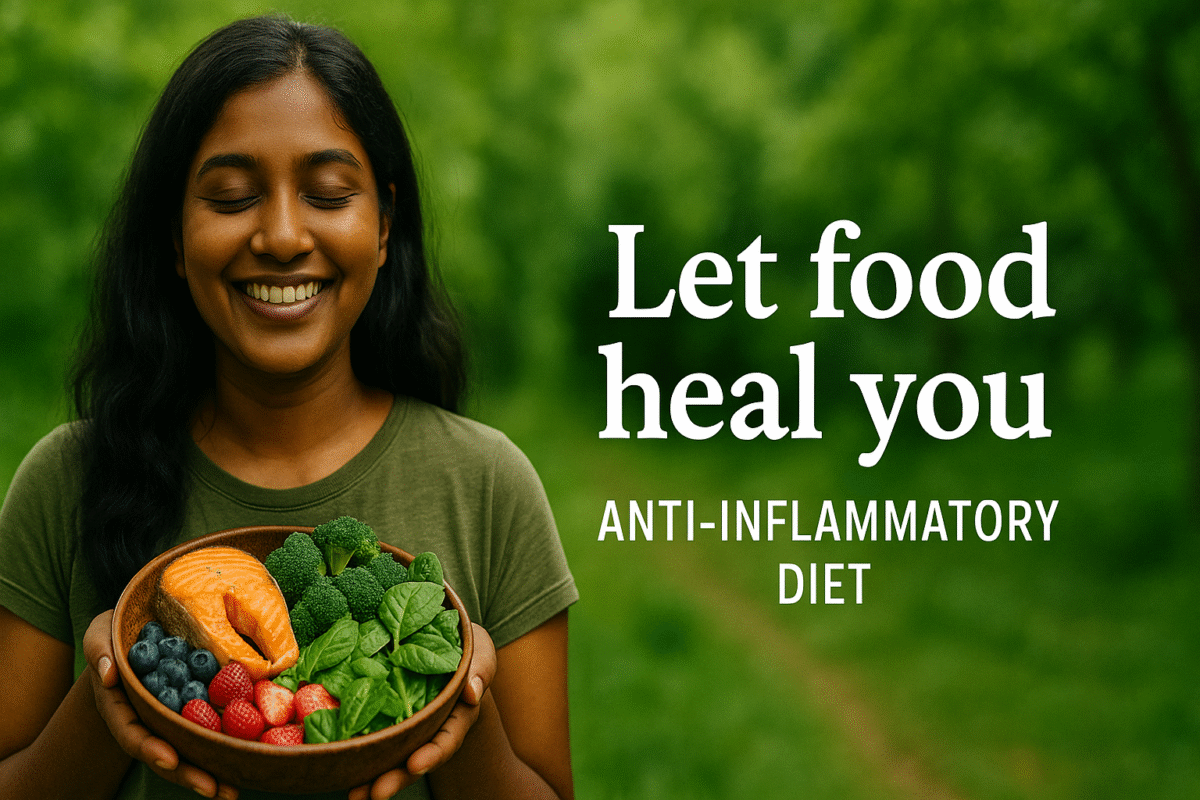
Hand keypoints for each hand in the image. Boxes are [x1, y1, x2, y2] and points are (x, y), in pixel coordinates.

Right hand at [82, 611, 238, 799]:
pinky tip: (246, 763)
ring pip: (186, 752)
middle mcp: (144, 720)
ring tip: (231, 791)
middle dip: (186, 773)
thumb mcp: (101, 633)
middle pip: (162, 753)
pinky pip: (206, 733)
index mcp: (119, 706)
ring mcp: (168, 720)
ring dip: (208, 774)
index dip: (149, 748)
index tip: (169, 759)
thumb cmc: (118, 631)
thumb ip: (99, 650)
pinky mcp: (192, 712)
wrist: (141, 630)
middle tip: (212, 788)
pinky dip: (222, 749)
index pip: (131, 733)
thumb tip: (108, 674)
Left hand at [349, 623, 496, 799]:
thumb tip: (472, 693)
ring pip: (392, 757)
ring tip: (356, 796)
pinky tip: (338, 767)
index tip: (415, 764)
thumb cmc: (462, 643)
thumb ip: (480, 669)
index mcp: (457, 715)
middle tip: (377, 793)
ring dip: (374, 779)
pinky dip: (357, 754)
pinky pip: (371, 739)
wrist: (438, 639)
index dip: (433, 753)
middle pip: (417, 758)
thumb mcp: (478, 650)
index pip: (447, 738)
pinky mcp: (383, 719)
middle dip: (398, 778)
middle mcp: (432, 728)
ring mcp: (407, 727)